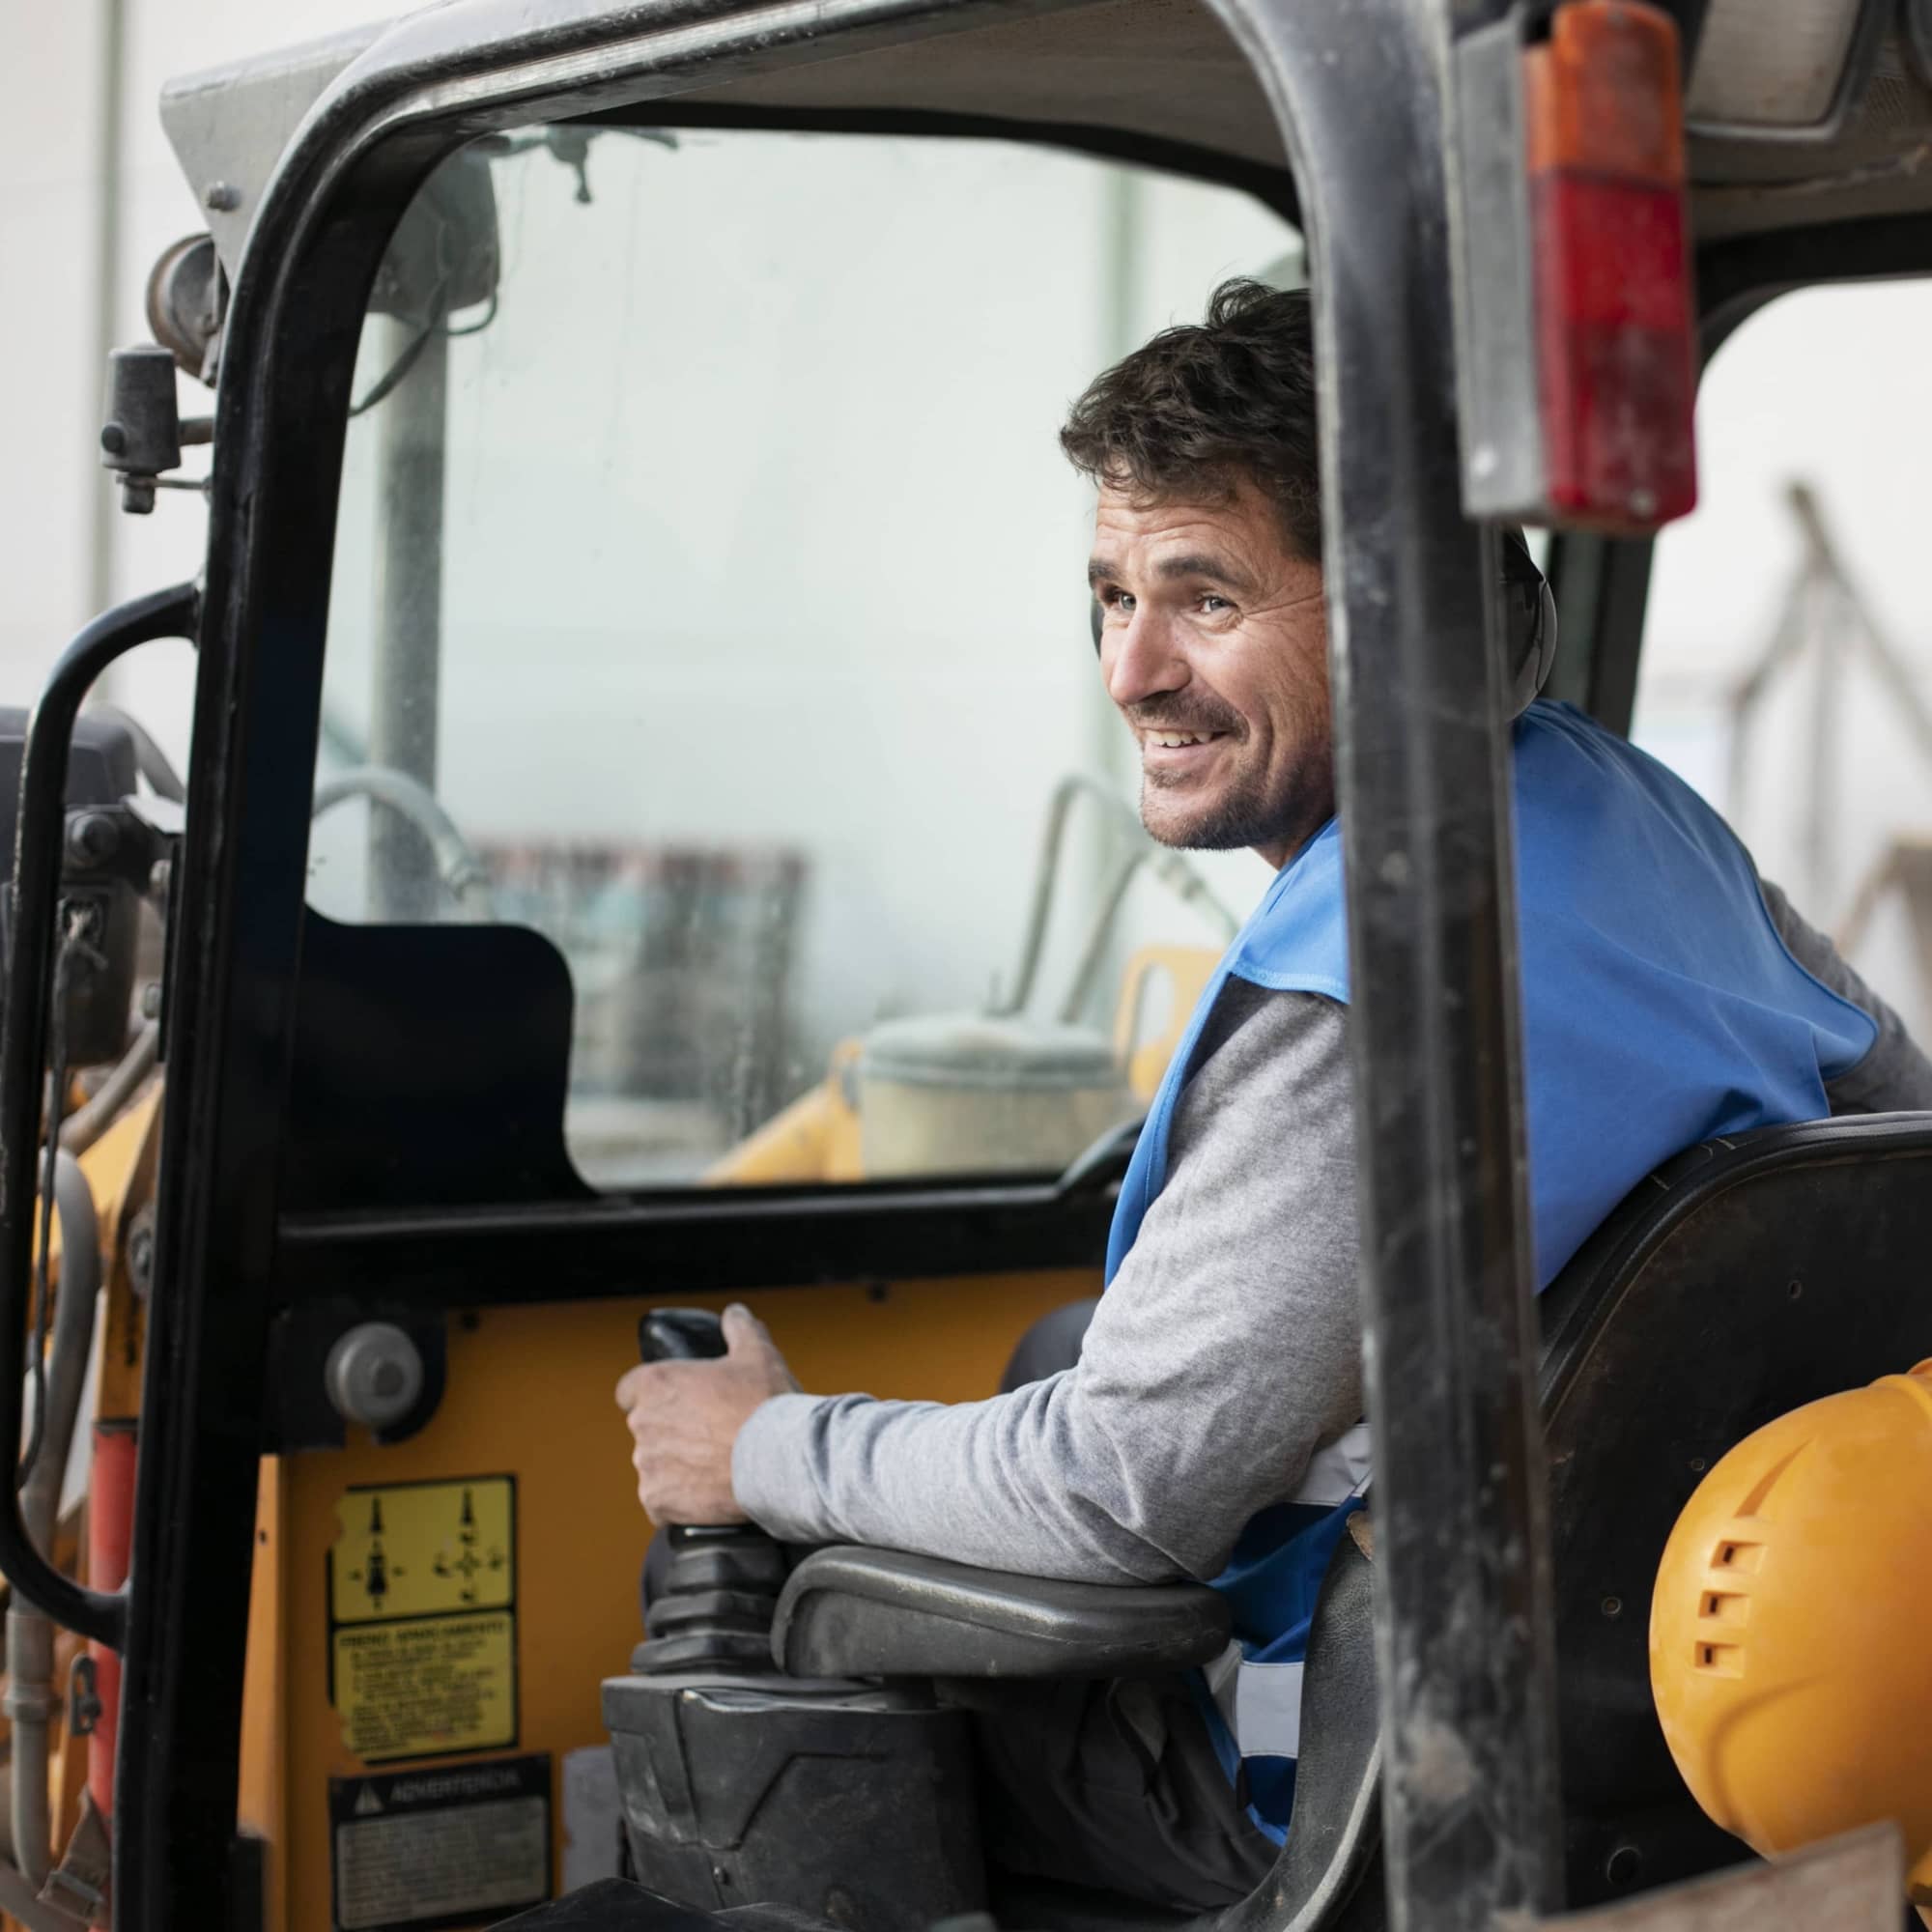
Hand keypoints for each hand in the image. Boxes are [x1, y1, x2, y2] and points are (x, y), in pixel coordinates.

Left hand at [615, 1303, 798, 1523]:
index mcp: (656, 1384)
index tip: (678, 1402)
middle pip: (646, 1427)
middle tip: (708, 1434)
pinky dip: (679, 1499)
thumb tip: (735, 1313)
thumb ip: (740, 1328)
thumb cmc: (766, 1404)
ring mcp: (648, 1466)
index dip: (651, 1395)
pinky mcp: (657, 1502)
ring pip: (654, 1465)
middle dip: (670, 1431)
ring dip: (675, 1466)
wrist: (780, 1461)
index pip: (629, 1389)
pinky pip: (660, 1502)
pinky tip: (707, 1491)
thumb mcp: (758, 1352)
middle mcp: (643, 1424)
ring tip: (714, 1465)